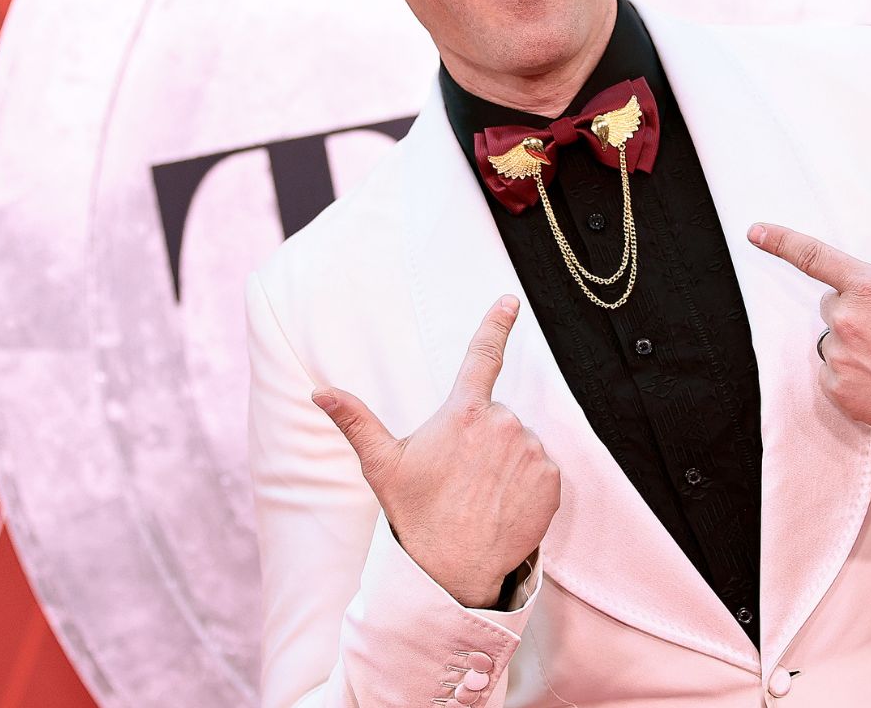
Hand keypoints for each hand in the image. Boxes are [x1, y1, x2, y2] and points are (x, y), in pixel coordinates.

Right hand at [312, 296, 559, 606]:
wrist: (454, 570)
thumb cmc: (416, 515)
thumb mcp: (382, 466)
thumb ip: (356, 421)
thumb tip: (319, 391)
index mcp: (463, 412)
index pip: (482, 357)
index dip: (496, 324)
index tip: (509, 300)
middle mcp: (502, 423)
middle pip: (497, 416)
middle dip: (482, 438)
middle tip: (460, 475)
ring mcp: (530, 451)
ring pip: (519, 443)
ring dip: (505, 462)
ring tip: (480, 494)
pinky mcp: (551, 480)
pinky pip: (541, 470)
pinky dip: (526, 484)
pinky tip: (503, 504)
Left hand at [750, 177, 870, 455]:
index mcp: (869, 286)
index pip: (813, 256)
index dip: (780, 241)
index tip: (754, 232)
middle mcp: (848, 320)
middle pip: (832, 306)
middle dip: (856, 312)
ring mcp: (841, 357)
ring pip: (833, 343)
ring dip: (854, 348)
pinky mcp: (840, 392)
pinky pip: (832, 377)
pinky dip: (852, 379)